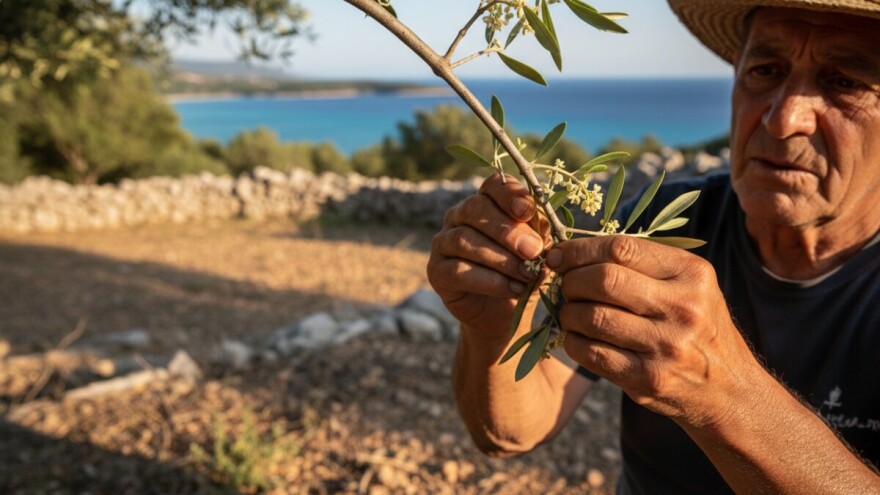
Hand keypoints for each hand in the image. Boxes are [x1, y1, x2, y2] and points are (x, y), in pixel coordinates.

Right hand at [427, 173, 549, 339]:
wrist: (504, 314)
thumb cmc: (523, 273)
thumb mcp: (539, 251)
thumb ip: (540, 235)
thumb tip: (540, 229)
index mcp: (487, 202)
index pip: (493, 185)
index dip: (509, 194)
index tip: (527, 211)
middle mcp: (459, 215)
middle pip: (476, 209)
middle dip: (507, 231)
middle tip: (533, 252)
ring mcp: (443, 241)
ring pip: (465, 239)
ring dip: (500, 259)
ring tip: (526, 275)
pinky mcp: (436, 270)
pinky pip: (458, 270)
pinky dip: (489, 281)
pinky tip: (512, 289)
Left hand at [547, 235, 760, 426]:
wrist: (728, 389)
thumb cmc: (697, 326)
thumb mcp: (688, 285)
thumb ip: (642, 264)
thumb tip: (572, 250)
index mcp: (692, 273)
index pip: (622, 249)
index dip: (579, 249)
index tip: (559, 255)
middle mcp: (683, 308)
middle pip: (604, 279)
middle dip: (571, 280)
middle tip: (564, 285)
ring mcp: (666, 346)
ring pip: (592, 317)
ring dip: (568, 312)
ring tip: (570, 312)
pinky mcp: (648, 379)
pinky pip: (591, 353)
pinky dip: (573, 341)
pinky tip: (577, 337)